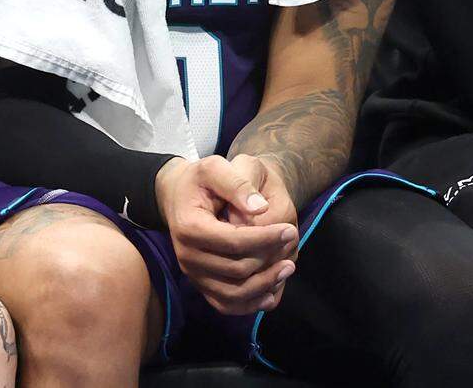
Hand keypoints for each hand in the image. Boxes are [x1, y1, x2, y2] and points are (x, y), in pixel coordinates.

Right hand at [156, 156, 298, 315]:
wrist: (178, 197)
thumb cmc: (199, 181)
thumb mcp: (214, 167)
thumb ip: (236, 183)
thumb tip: (261, 208)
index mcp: (189, 227)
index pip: (234, 241)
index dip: (266, 238)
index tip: (290, 228)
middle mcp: (186, 256)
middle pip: (238, 269)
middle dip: (270, 258)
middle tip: (293, 242)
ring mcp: (193, 274)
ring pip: (235, 293)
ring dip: (266, 284)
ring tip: (288, 267)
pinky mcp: (201, 285)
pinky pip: (228, 304)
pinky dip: (252, 304)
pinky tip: (272, 291)